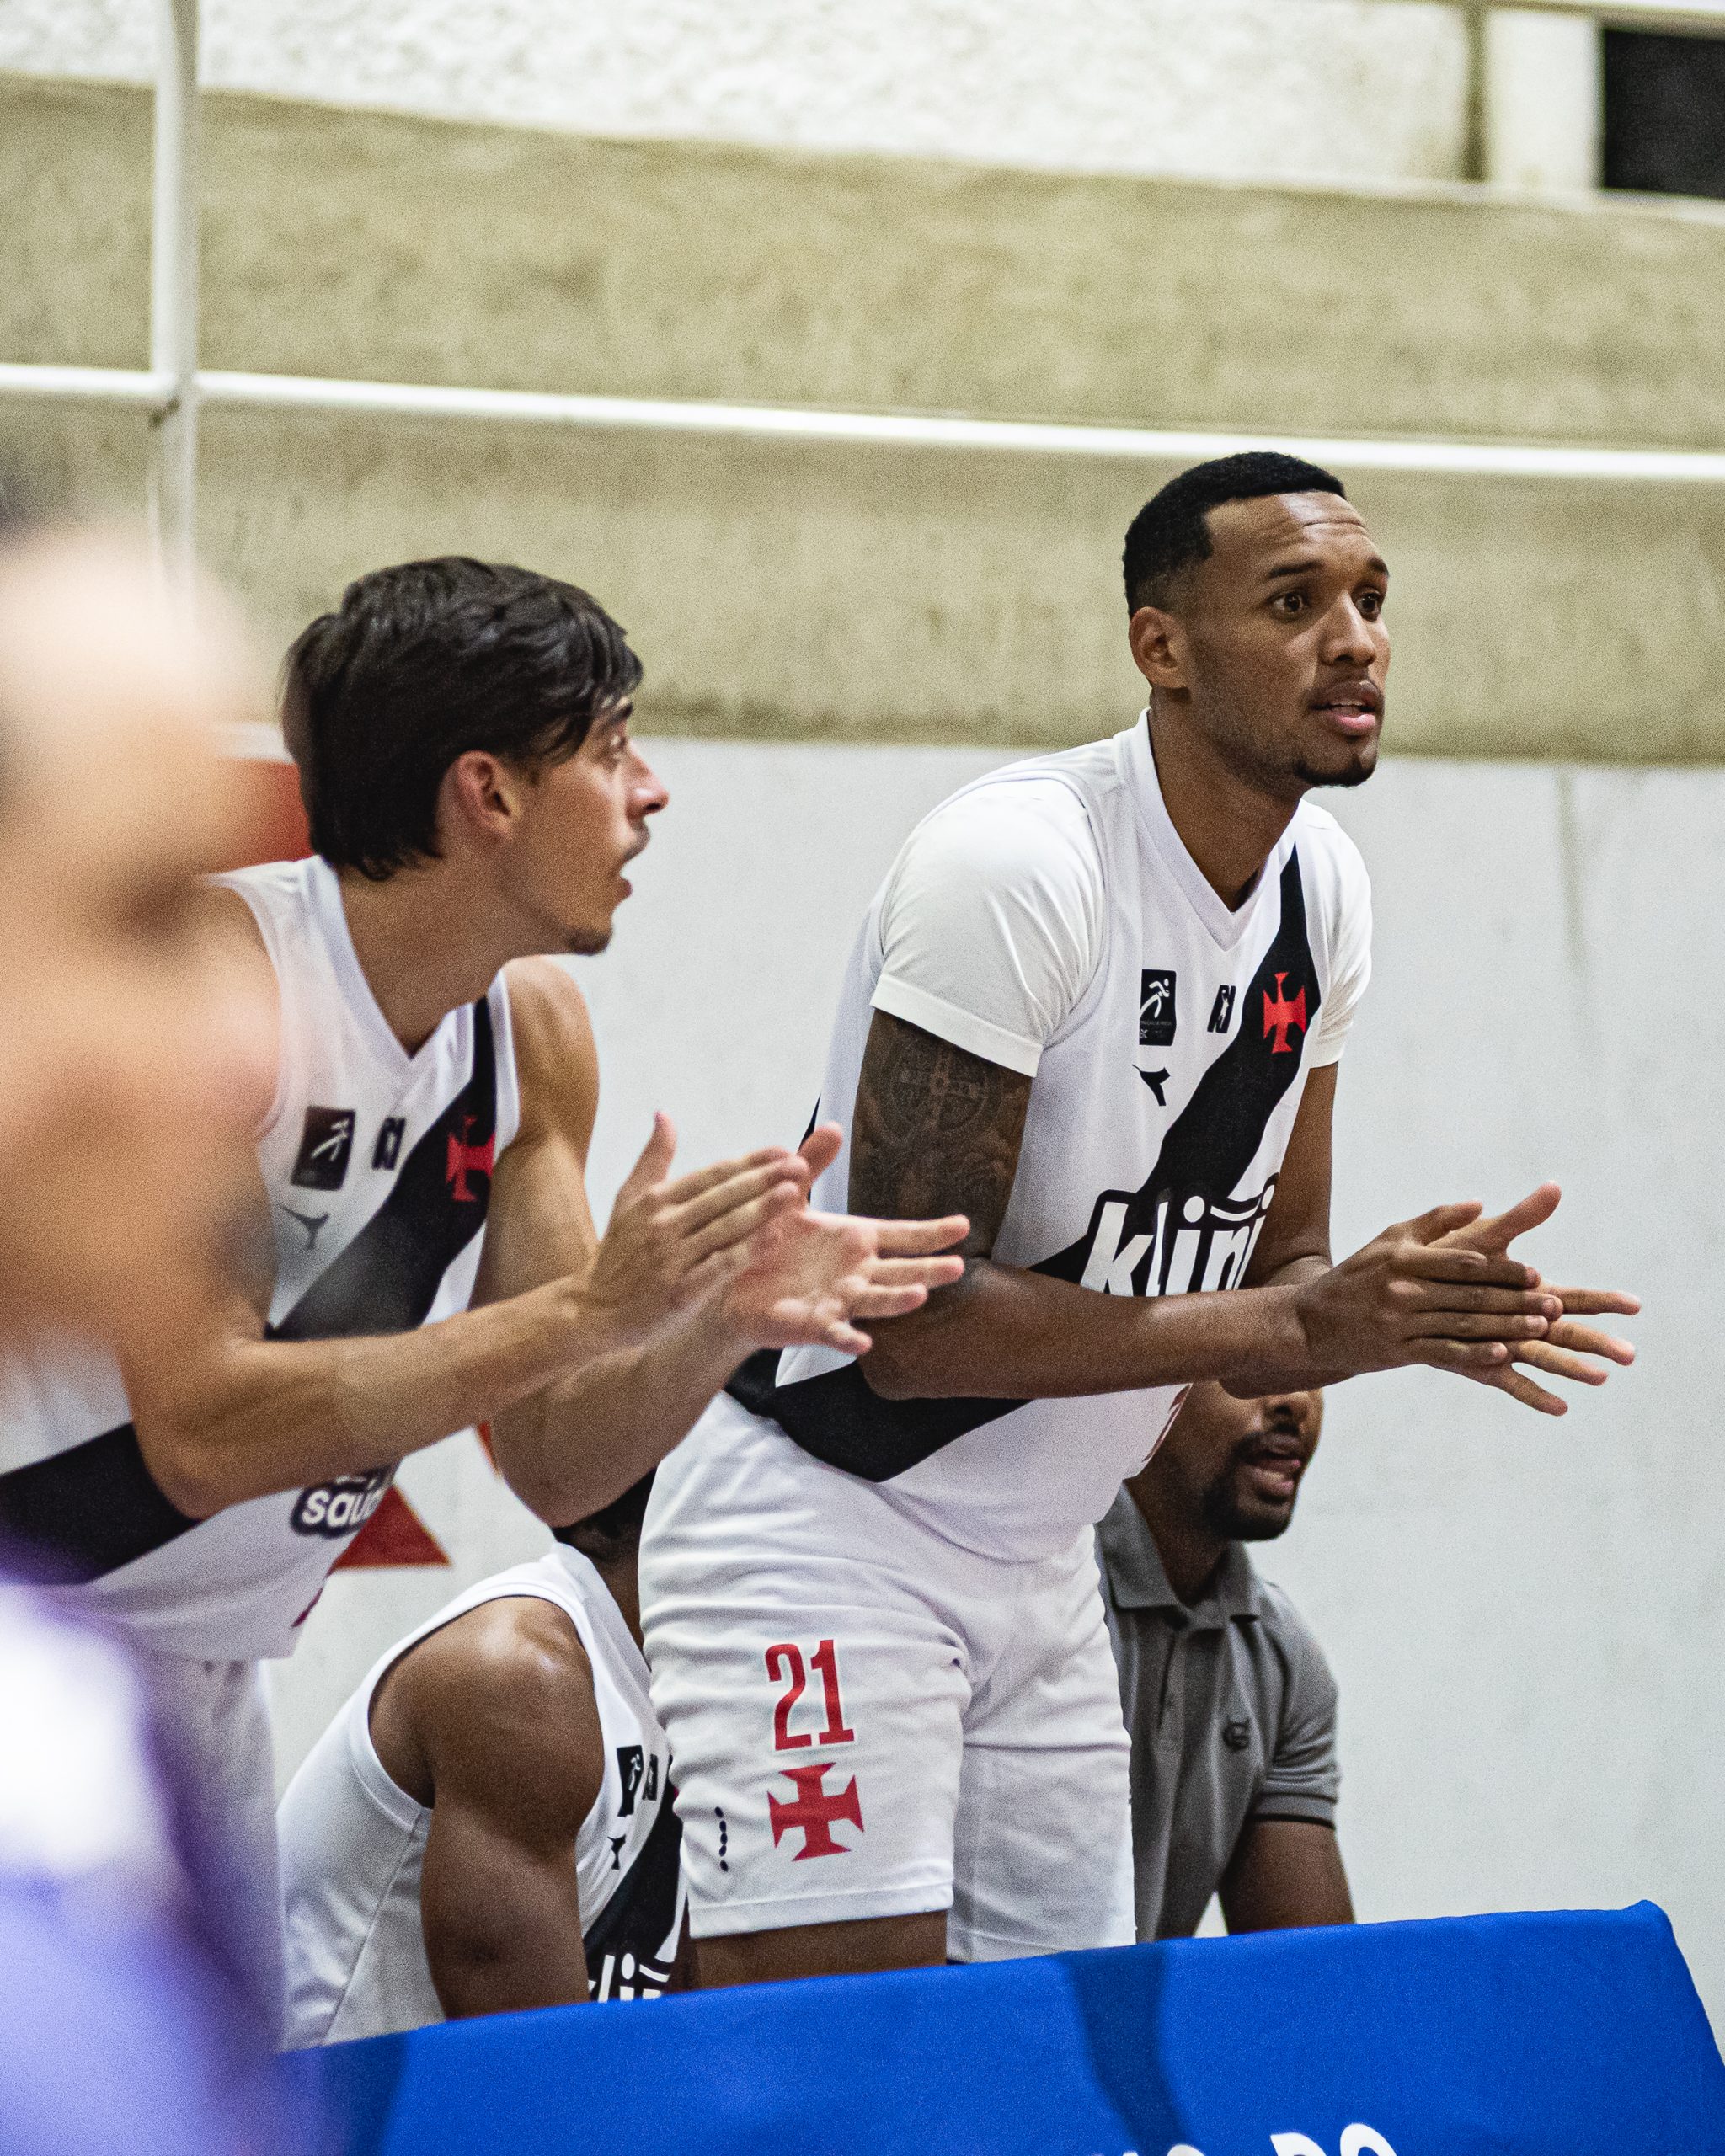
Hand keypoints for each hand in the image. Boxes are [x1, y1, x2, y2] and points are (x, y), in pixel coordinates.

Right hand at [581, 1115, 810, 1348]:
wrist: (595, 1311)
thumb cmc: (618, 1254)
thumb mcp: (627, 1201)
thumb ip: (652, 1159)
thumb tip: (664, 1114)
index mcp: (655, 1200)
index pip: (711, 1174)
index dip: (749, 1161)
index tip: (782, 1149)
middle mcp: (663, 1225)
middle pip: (722, 1196)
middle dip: (763, 1178)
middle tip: (799, 1164)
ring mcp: (672, 1258)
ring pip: (725, 1228)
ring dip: (761, 1208)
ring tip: (793, 1192)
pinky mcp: (680, 1291)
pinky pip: (721, 1266)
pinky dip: (748, 1250)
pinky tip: (774, 1238)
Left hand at [712, 1132, 967, 1354]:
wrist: (730, 1283)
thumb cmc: (767, 1241)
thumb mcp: (790, 1197)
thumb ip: (812, 1164)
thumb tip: (833, 1125)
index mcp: (856, 1241)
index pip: (903, 1236)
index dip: (932, 1233)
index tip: (963, 1225)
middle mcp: (856, 1272)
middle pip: (901, 1271)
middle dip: (928, 1270)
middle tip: (957, 1267)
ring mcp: (838, 1300)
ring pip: (875, 1301)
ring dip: (896, 1300)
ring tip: (919, 1296)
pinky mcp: (812, 1323)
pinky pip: (834, 1332)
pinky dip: (847, 1337)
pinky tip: (862, 1343)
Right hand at [1287, 1199, 1560, 1390]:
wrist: (1310, 1323)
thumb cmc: (1357, 1276)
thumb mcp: (1389, 1240)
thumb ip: (1435, 1221)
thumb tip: (1480, 1205)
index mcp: (1404, 1259)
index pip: (1463, 1263)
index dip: (1503, 1270)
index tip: (1536, 1275)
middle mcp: (1402, 1289)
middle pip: (1470, 1295)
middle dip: (1516, 1301)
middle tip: (1555, 1306)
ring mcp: (1399, 1323)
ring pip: (1462, 1324)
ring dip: (1506, 1328)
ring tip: (1541, 1329)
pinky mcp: (1396, 1351)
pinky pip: (1442, 1352)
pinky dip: (1474, 1354)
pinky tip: (1502, 1355)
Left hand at [1433, 1183, 1637, 1414]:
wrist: (1401, 1288)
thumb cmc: (1446, 1260)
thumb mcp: (1485, 1237)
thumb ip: (1521, 1217)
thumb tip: (1555, 1186)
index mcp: (1528, 1291)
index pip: (1574, 1296)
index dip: (1604, 1300)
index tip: (1635, 1305)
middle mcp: (1522, 1320)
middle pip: (1568, 1331)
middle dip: (1599, 1341)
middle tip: (1631, 1354)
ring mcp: (1504, 1343)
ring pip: (1545, 1357)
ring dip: (1573, 1368)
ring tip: (1601, 1378)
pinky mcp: (1481, 1362)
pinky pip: (1510, 1381)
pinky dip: (1534, 1394)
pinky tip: (1560, 1408)